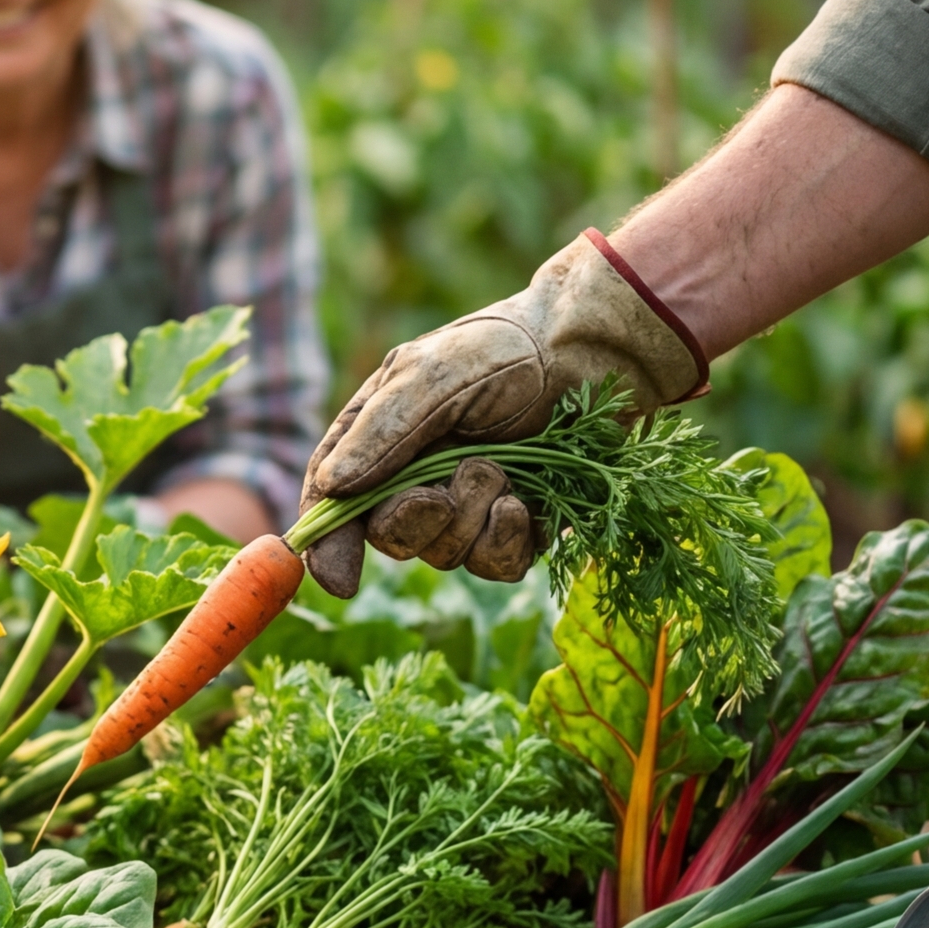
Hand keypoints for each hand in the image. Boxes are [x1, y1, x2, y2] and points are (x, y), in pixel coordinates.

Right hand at [298, 230, 704, 597]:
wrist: (599, 352)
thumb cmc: (508, 348)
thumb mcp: (430, 375)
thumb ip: (379, 432)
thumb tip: (331, 489)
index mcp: (379, 439)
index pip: (335, 502)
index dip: (329, 544)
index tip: (340, 579)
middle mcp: (417, 477)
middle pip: (389, 537)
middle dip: (417, 519)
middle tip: (447, 485)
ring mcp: (469, 505)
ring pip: (444, 554)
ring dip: (470, 518)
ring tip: (502, 468)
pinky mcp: (518, 527)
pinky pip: (495, 566)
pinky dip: (505, 540)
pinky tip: (523, 504)